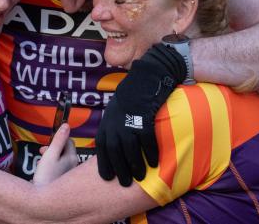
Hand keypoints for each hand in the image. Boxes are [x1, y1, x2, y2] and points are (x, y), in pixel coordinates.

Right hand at [33, 124, 77, 185]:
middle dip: (52, 149)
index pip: (69, 141)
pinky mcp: (65, 182)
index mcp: (72, 158)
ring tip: (41, 164)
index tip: (46, 145)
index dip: (57, 140)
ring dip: (51, 158)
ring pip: (61, 160)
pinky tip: (43, 174)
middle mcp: (74, 166)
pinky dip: (51, 168)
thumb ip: (58, 140)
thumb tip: (66, 125)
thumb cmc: (46, 176)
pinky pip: (59, 170)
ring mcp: (70, 175)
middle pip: (65, 151)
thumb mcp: (50, 155)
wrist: (44, 201)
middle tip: (41, 153)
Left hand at [96, 44, 185, 185]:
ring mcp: (129, 118)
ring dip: (134, 165)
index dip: (104, 163)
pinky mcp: (144, 115)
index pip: (102, 146)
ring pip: (129, 148)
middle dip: (119, 169)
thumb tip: (116, 144)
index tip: (107, 177)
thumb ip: (116, 125)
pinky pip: (146, 139)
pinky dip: (150, 152)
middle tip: (124, 183)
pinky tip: (156, 163)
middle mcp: (115, 121)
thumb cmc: (134, 94)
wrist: (148, 74)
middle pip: (114, 151)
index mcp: (108, 120)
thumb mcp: (118, 109)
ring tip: (140, 178)